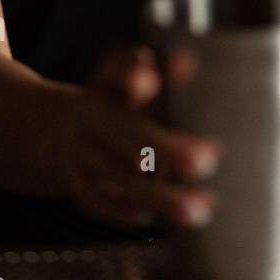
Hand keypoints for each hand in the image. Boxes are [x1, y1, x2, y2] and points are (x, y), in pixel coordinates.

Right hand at [60, 43, 220, 230]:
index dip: (131, 74)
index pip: (115, 70)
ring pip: (117, 173)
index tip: (152, 81)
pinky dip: (132, 211)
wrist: (72, 129)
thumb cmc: (127, 101)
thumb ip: (165, 71)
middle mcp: (90, 113)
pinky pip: (103, 202)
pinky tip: (164, 217)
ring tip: (202, 207)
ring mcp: (80, 150)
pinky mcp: (80, 184)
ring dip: (160, 194)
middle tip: (207, 161)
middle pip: (122, 128)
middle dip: (163, 147)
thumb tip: (186, 61)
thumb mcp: (143, 80)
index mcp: (108, 80)